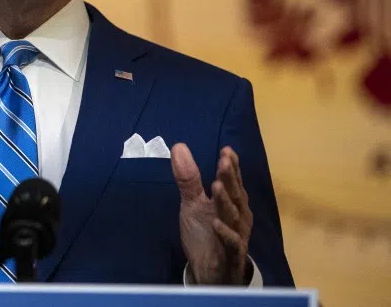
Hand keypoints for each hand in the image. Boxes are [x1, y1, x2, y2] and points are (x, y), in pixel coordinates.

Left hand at [171, 144, 252, 284]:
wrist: (208, 270)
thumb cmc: (205, 233)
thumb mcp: (192, 203)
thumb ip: (188, 178)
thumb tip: (179, 146)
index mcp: (230, 202)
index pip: (232, 181)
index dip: (231, 166)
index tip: (226, 150)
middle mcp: (238, 216)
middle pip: (234, 195)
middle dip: (229, 178)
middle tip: (224, 161)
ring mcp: (236, 235)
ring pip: (233, 216)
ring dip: (225, 201)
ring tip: (216, 186)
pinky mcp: (231, 255)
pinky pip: (231, 243)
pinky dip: (225, 234)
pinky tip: (216, 224)